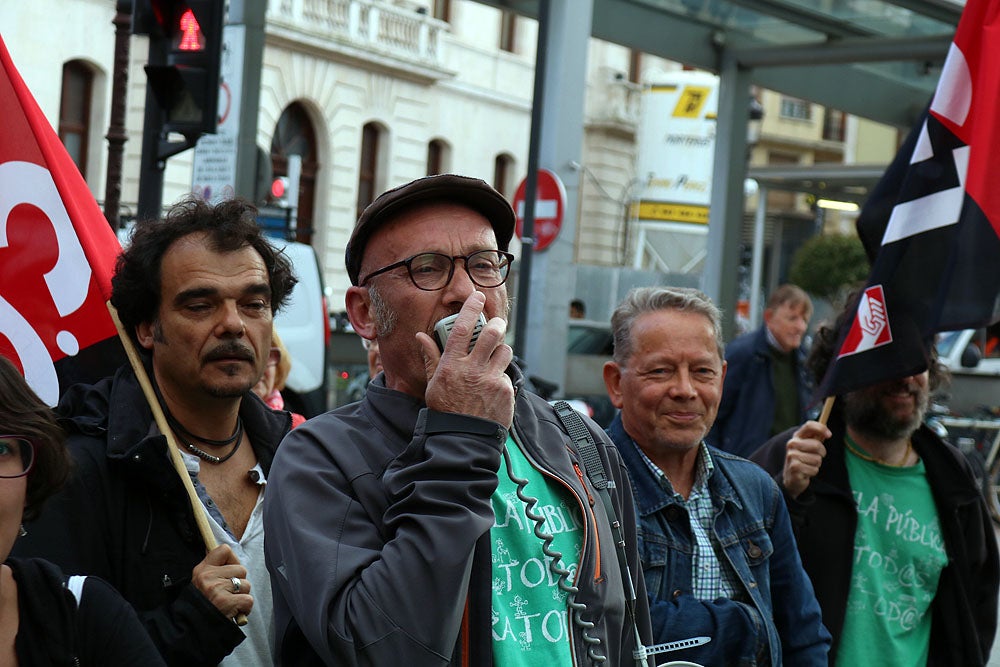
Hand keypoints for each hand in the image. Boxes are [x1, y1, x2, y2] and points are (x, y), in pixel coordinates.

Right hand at [191, 544, 253, 619]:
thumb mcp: (201, 583)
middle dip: (239, 582)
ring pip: (246, 585)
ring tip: (229, 603)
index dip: (233, 560)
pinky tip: (235, 612)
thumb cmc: (202, 605)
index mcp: (202, 569)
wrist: (192, 629)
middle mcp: (208, 577)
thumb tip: (231, 559)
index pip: (224, 550)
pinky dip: (245, 608)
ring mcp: (217, 589)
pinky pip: (248, 599)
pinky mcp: (226, 602)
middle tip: (228, 594)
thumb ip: (215, 570)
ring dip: (242, 596)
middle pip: (241, 569)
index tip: (230, 572)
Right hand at [417, 291, 514, 427]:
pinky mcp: (506, 391)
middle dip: (497, 324)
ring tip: (494, 360)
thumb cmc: (446, 411)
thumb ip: (431, 357)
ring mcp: (491, 380)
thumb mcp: (433, 384)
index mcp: (452, 366)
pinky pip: (507, 375)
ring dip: (501, 351)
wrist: (463, 439)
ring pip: (505, 351)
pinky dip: (502, 378)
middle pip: (492, 334)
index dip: (470, 309)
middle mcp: (472, 370)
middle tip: (497, 324)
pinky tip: (493, 389)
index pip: (461, 329)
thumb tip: (420, 336)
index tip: (477, 296)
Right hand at [782, 420, 829, 499]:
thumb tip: (827, 433)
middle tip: (816, 457)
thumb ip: (817, 438)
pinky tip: (806, 472)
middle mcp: (792, 444)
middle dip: (821, 453)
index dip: (821, 428)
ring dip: (816, 465)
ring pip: (817, 459)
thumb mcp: (809, 446)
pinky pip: (814, 469)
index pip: (809, 426)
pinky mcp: (794, 468)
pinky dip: (813, 472)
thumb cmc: (804, 459)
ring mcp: (792, 456)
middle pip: (817, 445)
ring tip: (809, 465)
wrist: (792, 477)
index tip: (829, 435)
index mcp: (797, 437)